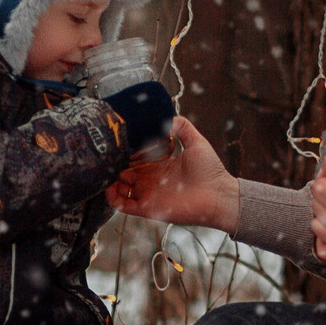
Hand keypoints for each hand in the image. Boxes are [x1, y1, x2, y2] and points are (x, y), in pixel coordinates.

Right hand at [107, 116, 237, 229]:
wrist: (218, 195)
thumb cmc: (211, 171)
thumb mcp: (196, 142)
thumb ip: (183, 127)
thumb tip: (169, 116)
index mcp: (160, 165)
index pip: (137, 159)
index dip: (128, 153)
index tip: (120, 144)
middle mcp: (152, 180)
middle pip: (125, 174)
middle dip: (116, 166)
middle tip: (109, 157)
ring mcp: (148, 194)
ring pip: (121, 190)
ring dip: (111, 183)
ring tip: (107, 173)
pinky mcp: (148, 208)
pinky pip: (124, 206)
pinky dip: (113, 199)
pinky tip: (110, 189)